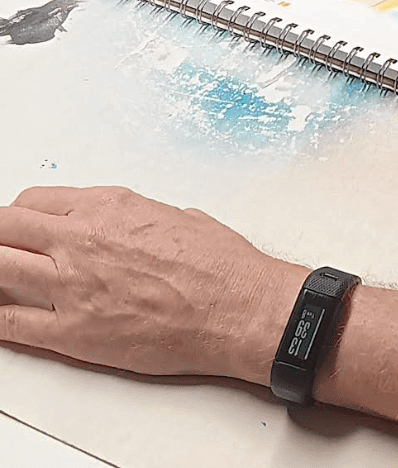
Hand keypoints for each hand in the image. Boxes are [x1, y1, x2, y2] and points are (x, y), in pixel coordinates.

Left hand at [0, 185, 304, 381]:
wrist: (236, 306)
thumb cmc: (218, 263)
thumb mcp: (175, 215)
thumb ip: (133, 218)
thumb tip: (122, 226)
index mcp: (109, 207)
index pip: (33, 202)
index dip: (17, 215)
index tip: (16, 225)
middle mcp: (82, 240)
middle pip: (5, 230)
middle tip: (0, 246)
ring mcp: (72, 288)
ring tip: (0, 276)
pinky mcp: (72, 333)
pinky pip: (11, 324)